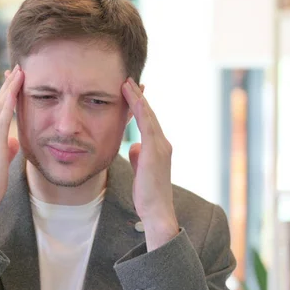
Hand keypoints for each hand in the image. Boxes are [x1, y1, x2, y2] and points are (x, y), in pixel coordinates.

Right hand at [0, 65, 23, 239]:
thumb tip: (15, 140)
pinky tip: (15, 90)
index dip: (6, 94)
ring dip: (10, 87)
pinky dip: (8, 101)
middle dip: (8, 84)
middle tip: (16, 67)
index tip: (14, 80)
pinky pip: (2, 117)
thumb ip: (7, 149)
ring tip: (19, 71)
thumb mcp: (2, 163)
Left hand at [121, 78, 178, 250]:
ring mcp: (160, 147)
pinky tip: (134, 100)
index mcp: (158, 148)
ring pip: (148, 116)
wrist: (156, 211)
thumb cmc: (147, 194)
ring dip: (137, 98)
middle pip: (148, 114)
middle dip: (138, 96)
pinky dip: (141, 111)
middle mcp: (162, 144)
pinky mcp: (155, 152)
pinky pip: (148, 126)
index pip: (147, 121)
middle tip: (128, 79)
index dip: (139, 105)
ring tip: (127, 83)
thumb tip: (134, 146)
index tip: (130, 90)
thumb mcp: (140, 170)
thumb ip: (139, 156)